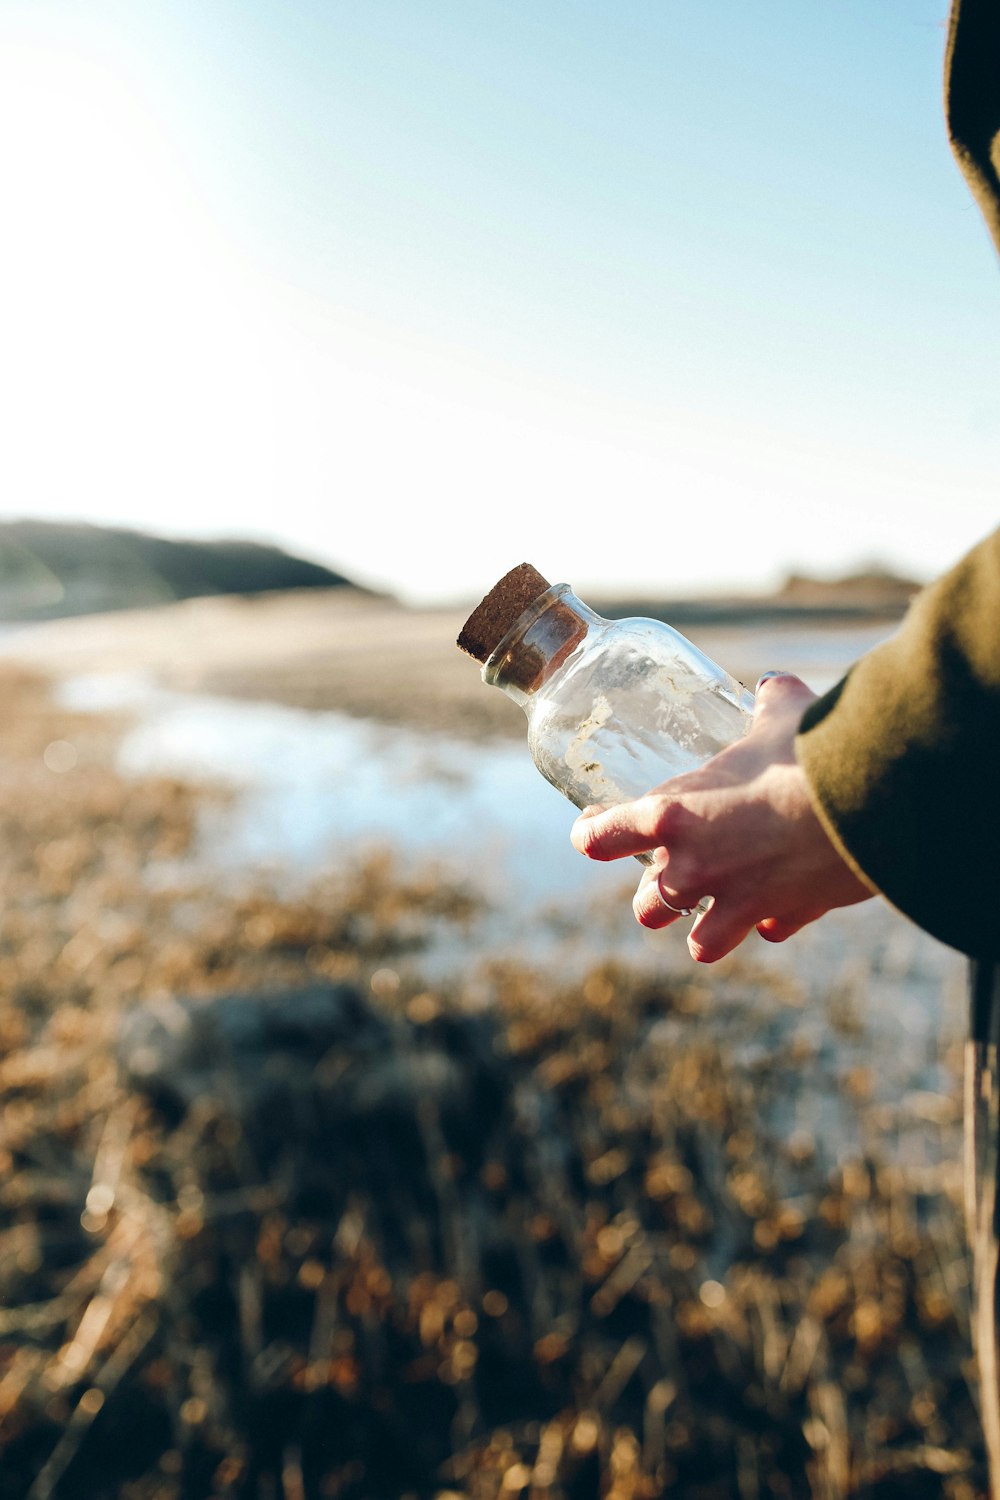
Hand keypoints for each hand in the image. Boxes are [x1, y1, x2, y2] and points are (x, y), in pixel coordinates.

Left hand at [570, 672, 874, 962]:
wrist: (869, 803)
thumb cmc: (809, 751)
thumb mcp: (781, 715)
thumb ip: (768, 702)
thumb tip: (773, 685)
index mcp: (672, 815)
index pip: (601, 838)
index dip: (592, 834)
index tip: (592, 829)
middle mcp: (693, 868)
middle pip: (647, 906)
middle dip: (655, 894)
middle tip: (672, 872)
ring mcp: (736, 902)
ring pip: (699, 942)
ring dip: (705, 928)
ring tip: (719, 909)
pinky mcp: (784, 917)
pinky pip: (764, 932)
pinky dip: (769, 922)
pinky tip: (780, 906)